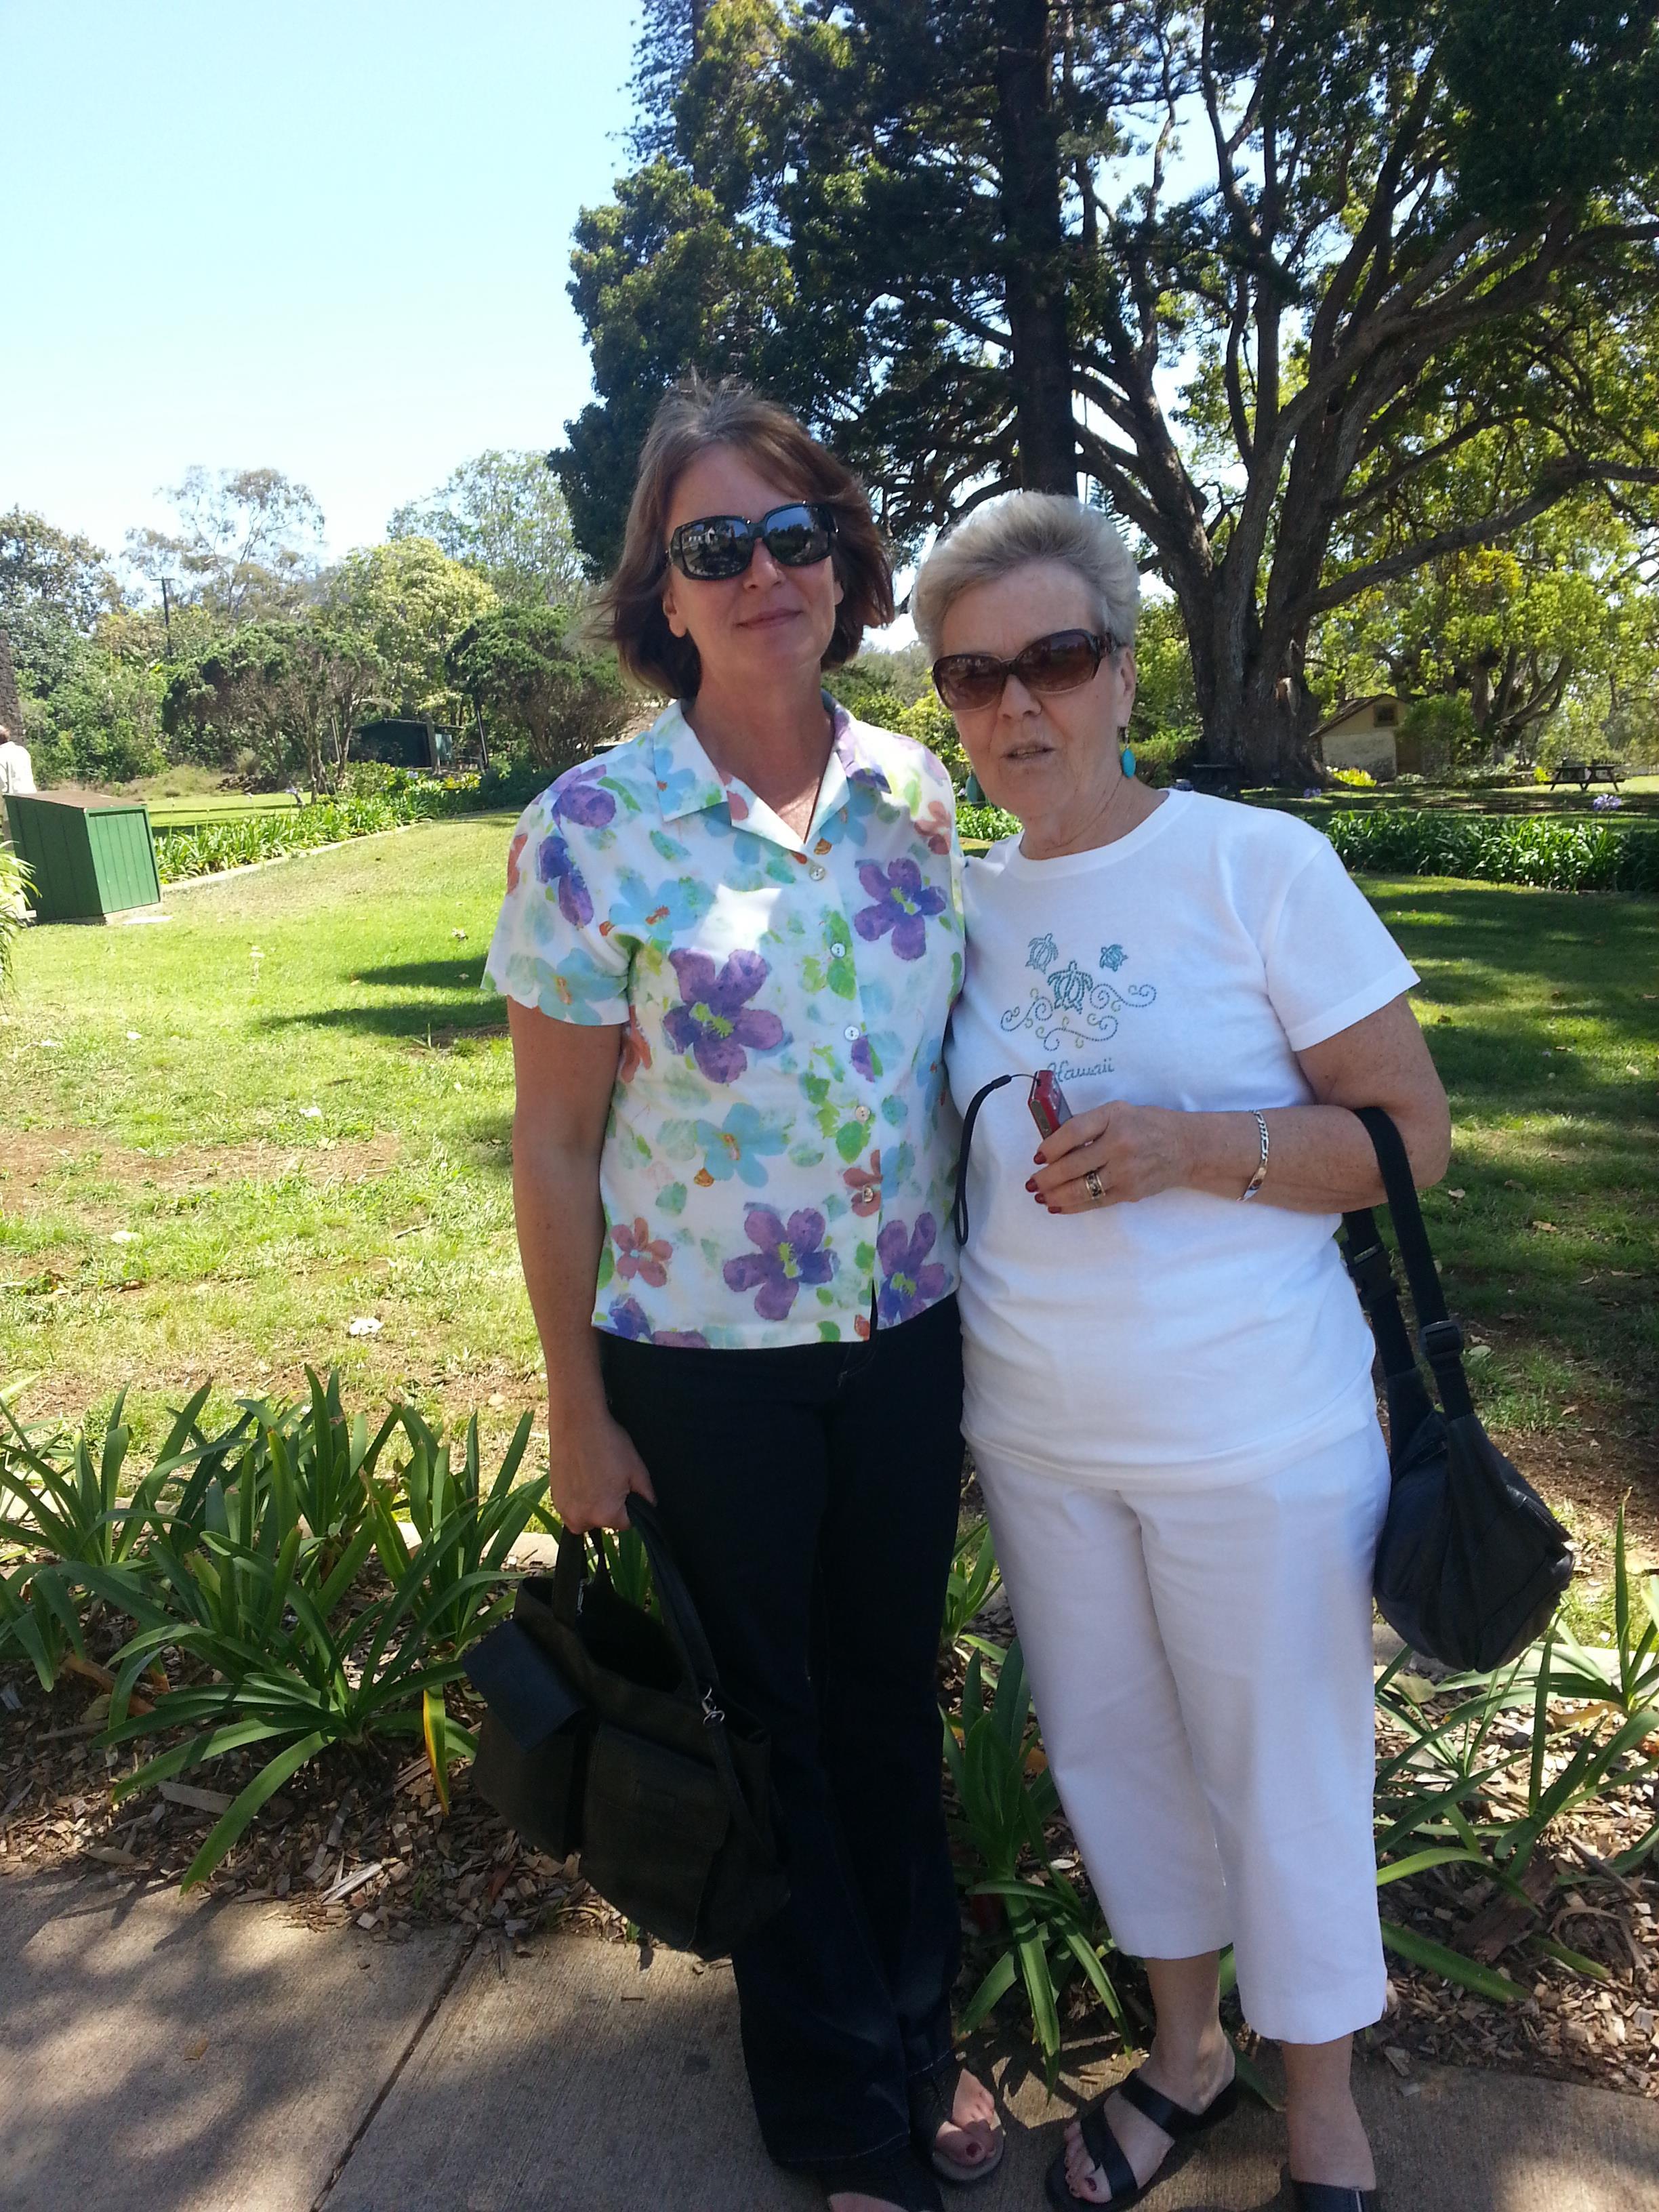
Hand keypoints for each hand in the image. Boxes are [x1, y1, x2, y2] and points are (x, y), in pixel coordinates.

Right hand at [548, 1408, 656, 1532]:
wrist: (576, 1422)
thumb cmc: (608, 1444)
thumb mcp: (637, 1470)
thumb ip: (647, 1496)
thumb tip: (649, 1507)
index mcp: (606, 1515)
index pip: (626, 1524)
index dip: (628, 1505)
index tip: (624, 1486)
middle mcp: (582, 1519)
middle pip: (604, 1522)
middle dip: (609, 1506)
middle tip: (608, 1478)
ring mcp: (564, 1510)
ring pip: (586, 1516)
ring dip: (592, 1503)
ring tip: (593, 1475)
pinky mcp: (553, 1499)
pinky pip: (572, 1507)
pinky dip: (578, 1496)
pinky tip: (581, 1474)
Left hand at [1028, 1100, 1195, 1212]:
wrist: (1186, 1147)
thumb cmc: (1147, 1125)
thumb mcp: (1118, 1112)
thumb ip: (1089, 1124)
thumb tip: (1053, 1146)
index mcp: (1114, 1118)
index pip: (1074, 1132)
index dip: (1051, 1146)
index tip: (1038, 1156)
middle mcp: (1120, 1144)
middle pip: (1073, 1165)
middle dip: (1046, 1177)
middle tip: (1031, 1182)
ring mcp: (1126, 1171)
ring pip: (1082, 1189)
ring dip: (1055, 1196)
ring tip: (1040, 1197)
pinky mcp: (1130, 1192)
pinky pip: (1096, 1202)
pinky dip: (1073, 1206)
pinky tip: (1058, 1206)